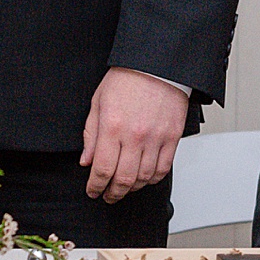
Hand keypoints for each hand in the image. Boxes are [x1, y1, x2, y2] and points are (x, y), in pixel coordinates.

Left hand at [80, 71, 189, 202]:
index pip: (102, 170)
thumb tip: (87, 161)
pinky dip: (152, 179)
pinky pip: (163, 168)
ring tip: (124, 187)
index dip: (95, 186)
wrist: (157, 64)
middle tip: (108, 195)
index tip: (93, 191)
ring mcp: (156, 138)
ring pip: (144, 178)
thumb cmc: (127, 78)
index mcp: (113, 127)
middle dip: (113, 193)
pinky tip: (144, 178)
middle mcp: (135, 136)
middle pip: (123, 179)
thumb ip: (91, 135)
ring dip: (132, 188)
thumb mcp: (98, 103)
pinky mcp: (172, 137)